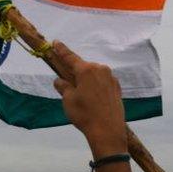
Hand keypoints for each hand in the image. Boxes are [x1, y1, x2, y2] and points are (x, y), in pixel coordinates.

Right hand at [51, 40, 127, 158]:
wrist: (107, 129)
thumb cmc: (84, 114)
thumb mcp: (68, 100)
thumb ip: (63, 86)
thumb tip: (59, 80)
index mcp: (87, 70)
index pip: (70, 57)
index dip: (61, 50)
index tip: (55, 42)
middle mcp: (100, 69)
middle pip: (84, 67)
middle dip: (75, 73)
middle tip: (69, 85)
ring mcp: (111, 77)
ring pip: (94, 75)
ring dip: (87, 80)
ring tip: (83, 97)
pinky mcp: (117, 86)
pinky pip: (102, 82)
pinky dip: (96, 86)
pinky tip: (94, 100)